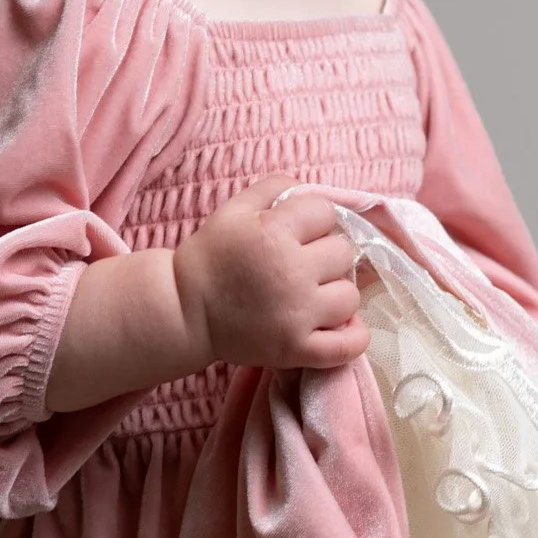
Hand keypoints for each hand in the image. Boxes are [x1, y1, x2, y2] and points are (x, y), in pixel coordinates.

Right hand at [172, 180, 369, 371]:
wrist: (183, 310)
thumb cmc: (211, 256)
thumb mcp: (233, 209)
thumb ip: (275, 187)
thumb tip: (311, 188)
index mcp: (273, 233)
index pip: (326, 212)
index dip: (313, 219)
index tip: (297, 232)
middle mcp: (291, 273)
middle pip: (343, 252)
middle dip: (325, 254)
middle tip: (302, 265)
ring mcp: (298, 315)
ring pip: (350, 296)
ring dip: (335, 294)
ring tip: (312, 297)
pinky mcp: (297, 349)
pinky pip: (349, 345)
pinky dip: (353, 337)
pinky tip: (340, 326)